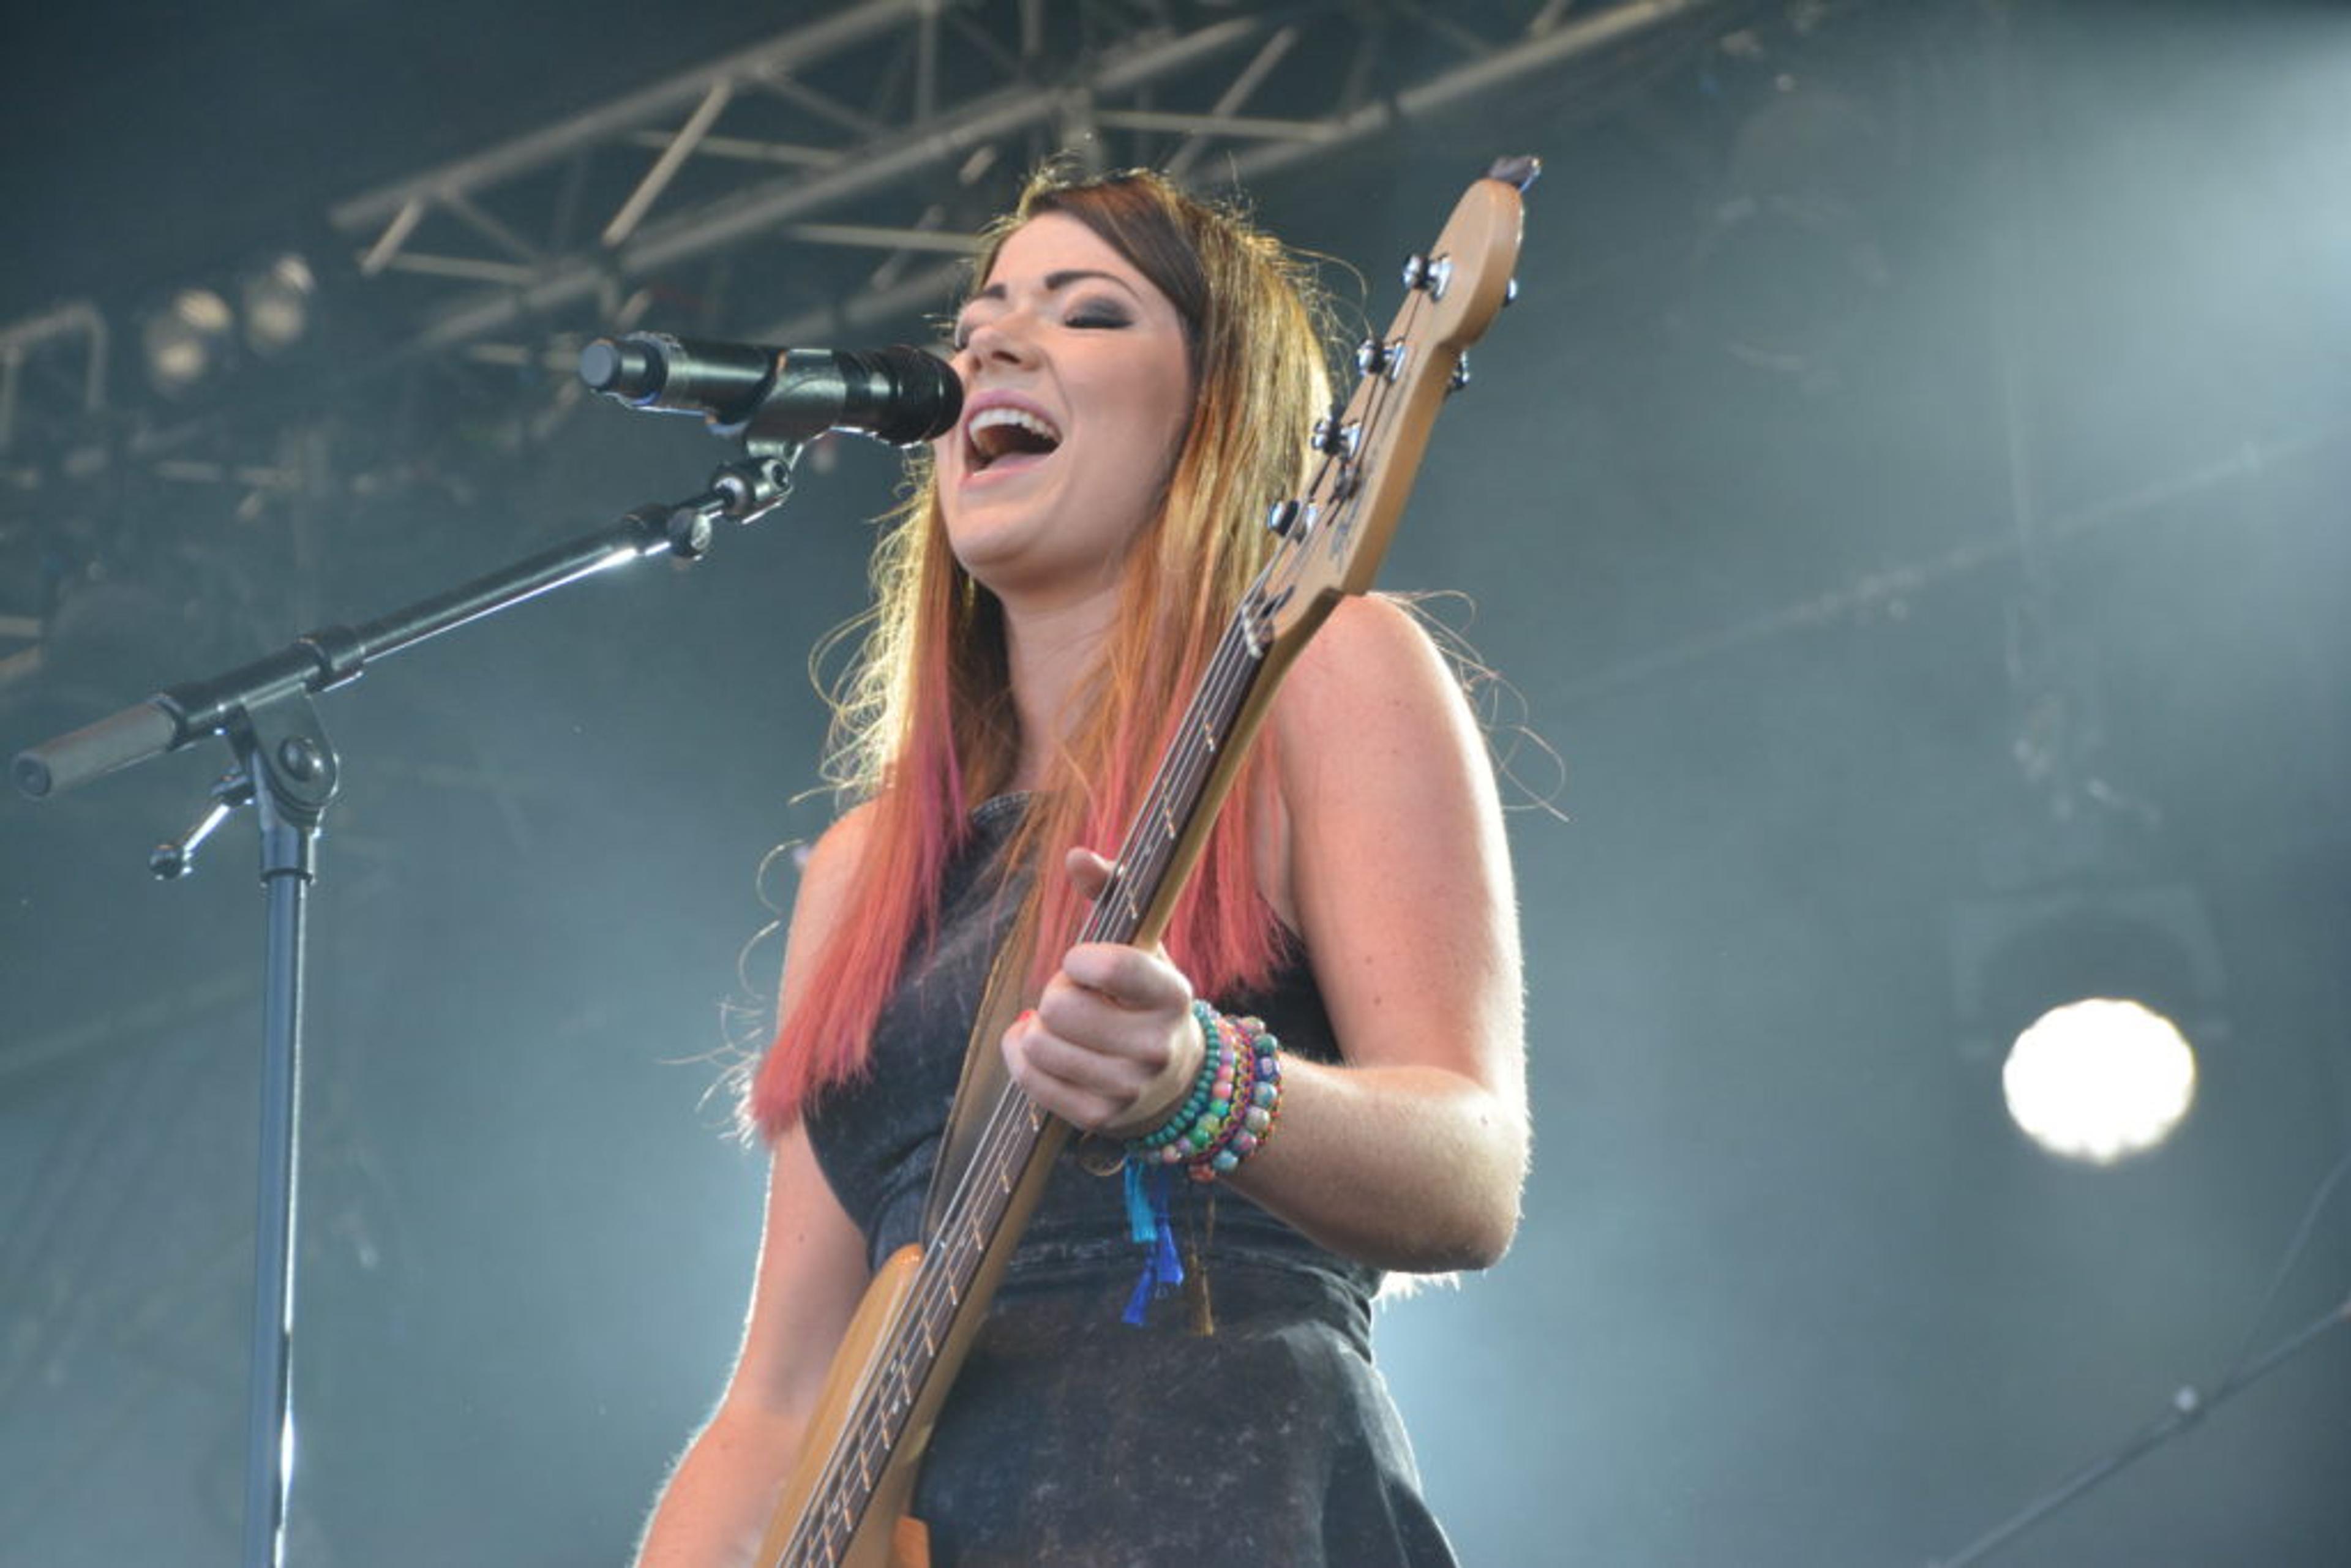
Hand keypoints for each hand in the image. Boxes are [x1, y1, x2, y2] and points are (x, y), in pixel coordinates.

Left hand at [1000, 847, 1203, 1136]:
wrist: (1175, 1077)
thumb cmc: (1142, 995)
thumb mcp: (1139, 942)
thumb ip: (1111, 892)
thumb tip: (1077, 855)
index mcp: (1171, 993)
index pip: (1115, 967)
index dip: (1081, 959)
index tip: (1081, 961)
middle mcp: (1156, 1046)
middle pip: (1060, 1007)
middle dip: (1055, 994)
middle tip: (1075, 998)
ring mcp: (1129, 1087)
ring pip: (1039, 1045)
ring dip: (1037, 1027)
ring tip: (1062, 1025)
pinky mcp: (1100, 1118)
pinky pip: (1030, 1081)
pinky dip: (1021, 1057)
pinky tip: (1038, 1047)